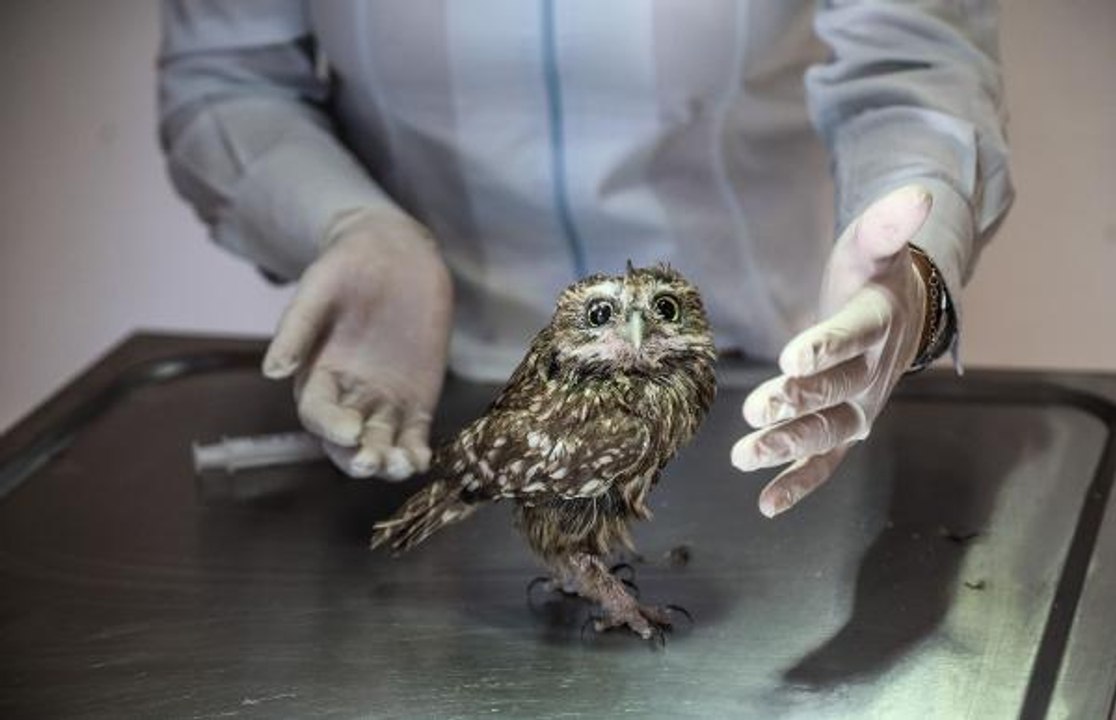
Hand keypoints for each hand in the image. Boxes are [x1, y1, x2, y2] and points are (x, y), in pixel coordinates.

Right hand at [262, 208, 452, 479]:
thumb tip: (271, 371)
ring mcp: (384, 399)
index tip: (349, 431)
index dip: (329, 425)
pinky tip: (421, 460)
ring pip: (382, 442)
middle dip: (356, 455)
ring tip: (400, 465)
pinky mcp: (417, 398)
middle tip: (371, 462)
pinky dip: (416, 450)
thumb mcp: (319, 289)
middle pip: (346, 440)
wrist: (396, 253)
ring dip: (388, 460)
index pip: (317, 412)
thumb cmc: (348, 266)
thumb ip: (297, 328)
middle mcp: (348, 394)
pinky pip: (413, 432)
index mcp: (317, 374)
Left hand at [731, 185, 932, 516]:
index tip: (792, 358)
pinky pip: (826, 461)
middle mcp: (873, 372)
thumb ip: (887, 225)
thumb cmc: (873, 276)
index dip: (824, 347)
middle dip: (796, 402)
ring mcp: (860, 405)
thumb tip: (918, 194)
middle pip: (835, 391)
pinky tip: (765, 503)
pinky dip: (799, 483)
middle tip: (756, 411)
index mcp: (877, 322)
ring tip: (744, 456)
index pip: (852, 336)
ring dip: (789, 446)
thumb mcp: (873, 245)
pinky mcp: (845, 427)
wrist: (899, 311)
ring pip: (828, 432)